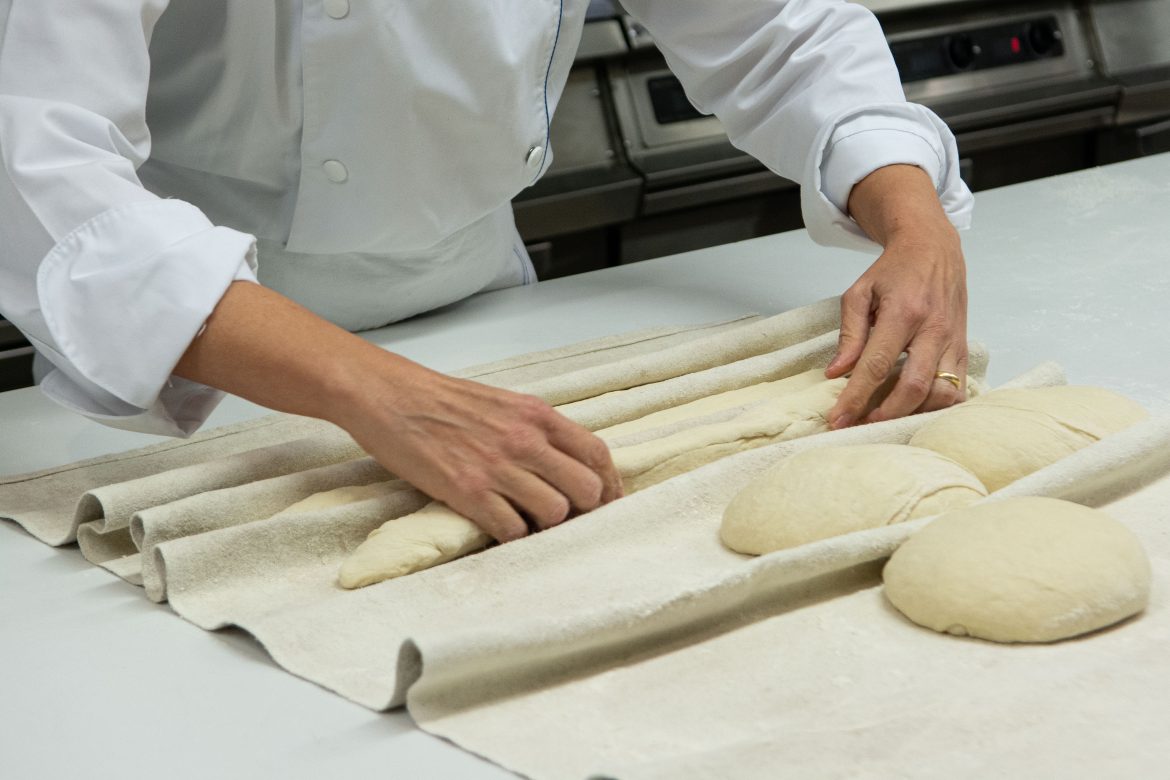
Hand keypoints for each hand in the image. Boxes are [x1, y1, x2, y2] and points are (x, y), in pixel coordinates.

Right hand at [334, 358, 623, 541]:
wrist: (390, 396)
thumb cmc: (444, 400)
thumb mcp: (503, 402)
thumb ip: (537, 430)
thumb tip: (565, 465)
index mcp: (537, 415)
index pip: (597, 454)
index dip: (611, 486)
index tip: (609, 504)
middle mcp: (525, 440)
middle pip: (587, 490)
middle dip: (582, 511)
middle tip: (565, 520)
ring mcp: (497, 467)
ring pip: (555, 513)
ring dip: (545, 526)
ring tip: (527, 523)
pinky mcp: (467, 491)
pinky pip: (511, 529)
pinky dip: (511, 536)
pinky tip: (499, 527)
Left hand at [824, 164, 968, 427]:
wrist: (934, 248)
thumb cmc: (893, 270)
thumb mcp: (860, 293)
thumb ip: (849, 334)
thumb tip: (836, 373)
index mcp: (903, 313)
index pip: (876, 365)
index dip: (855, 397)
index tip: (837, 419)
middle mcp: (933, 329)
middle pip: (914, 386)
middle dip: (885, 413)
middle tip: (860, 427)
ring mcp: (954, 340)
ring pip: (942, 393)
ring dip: (914, 413)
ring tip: (886, 419)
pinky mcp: (965, 348)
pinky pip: (958, 389)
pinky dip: (938, 407)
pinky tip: (915, 411)